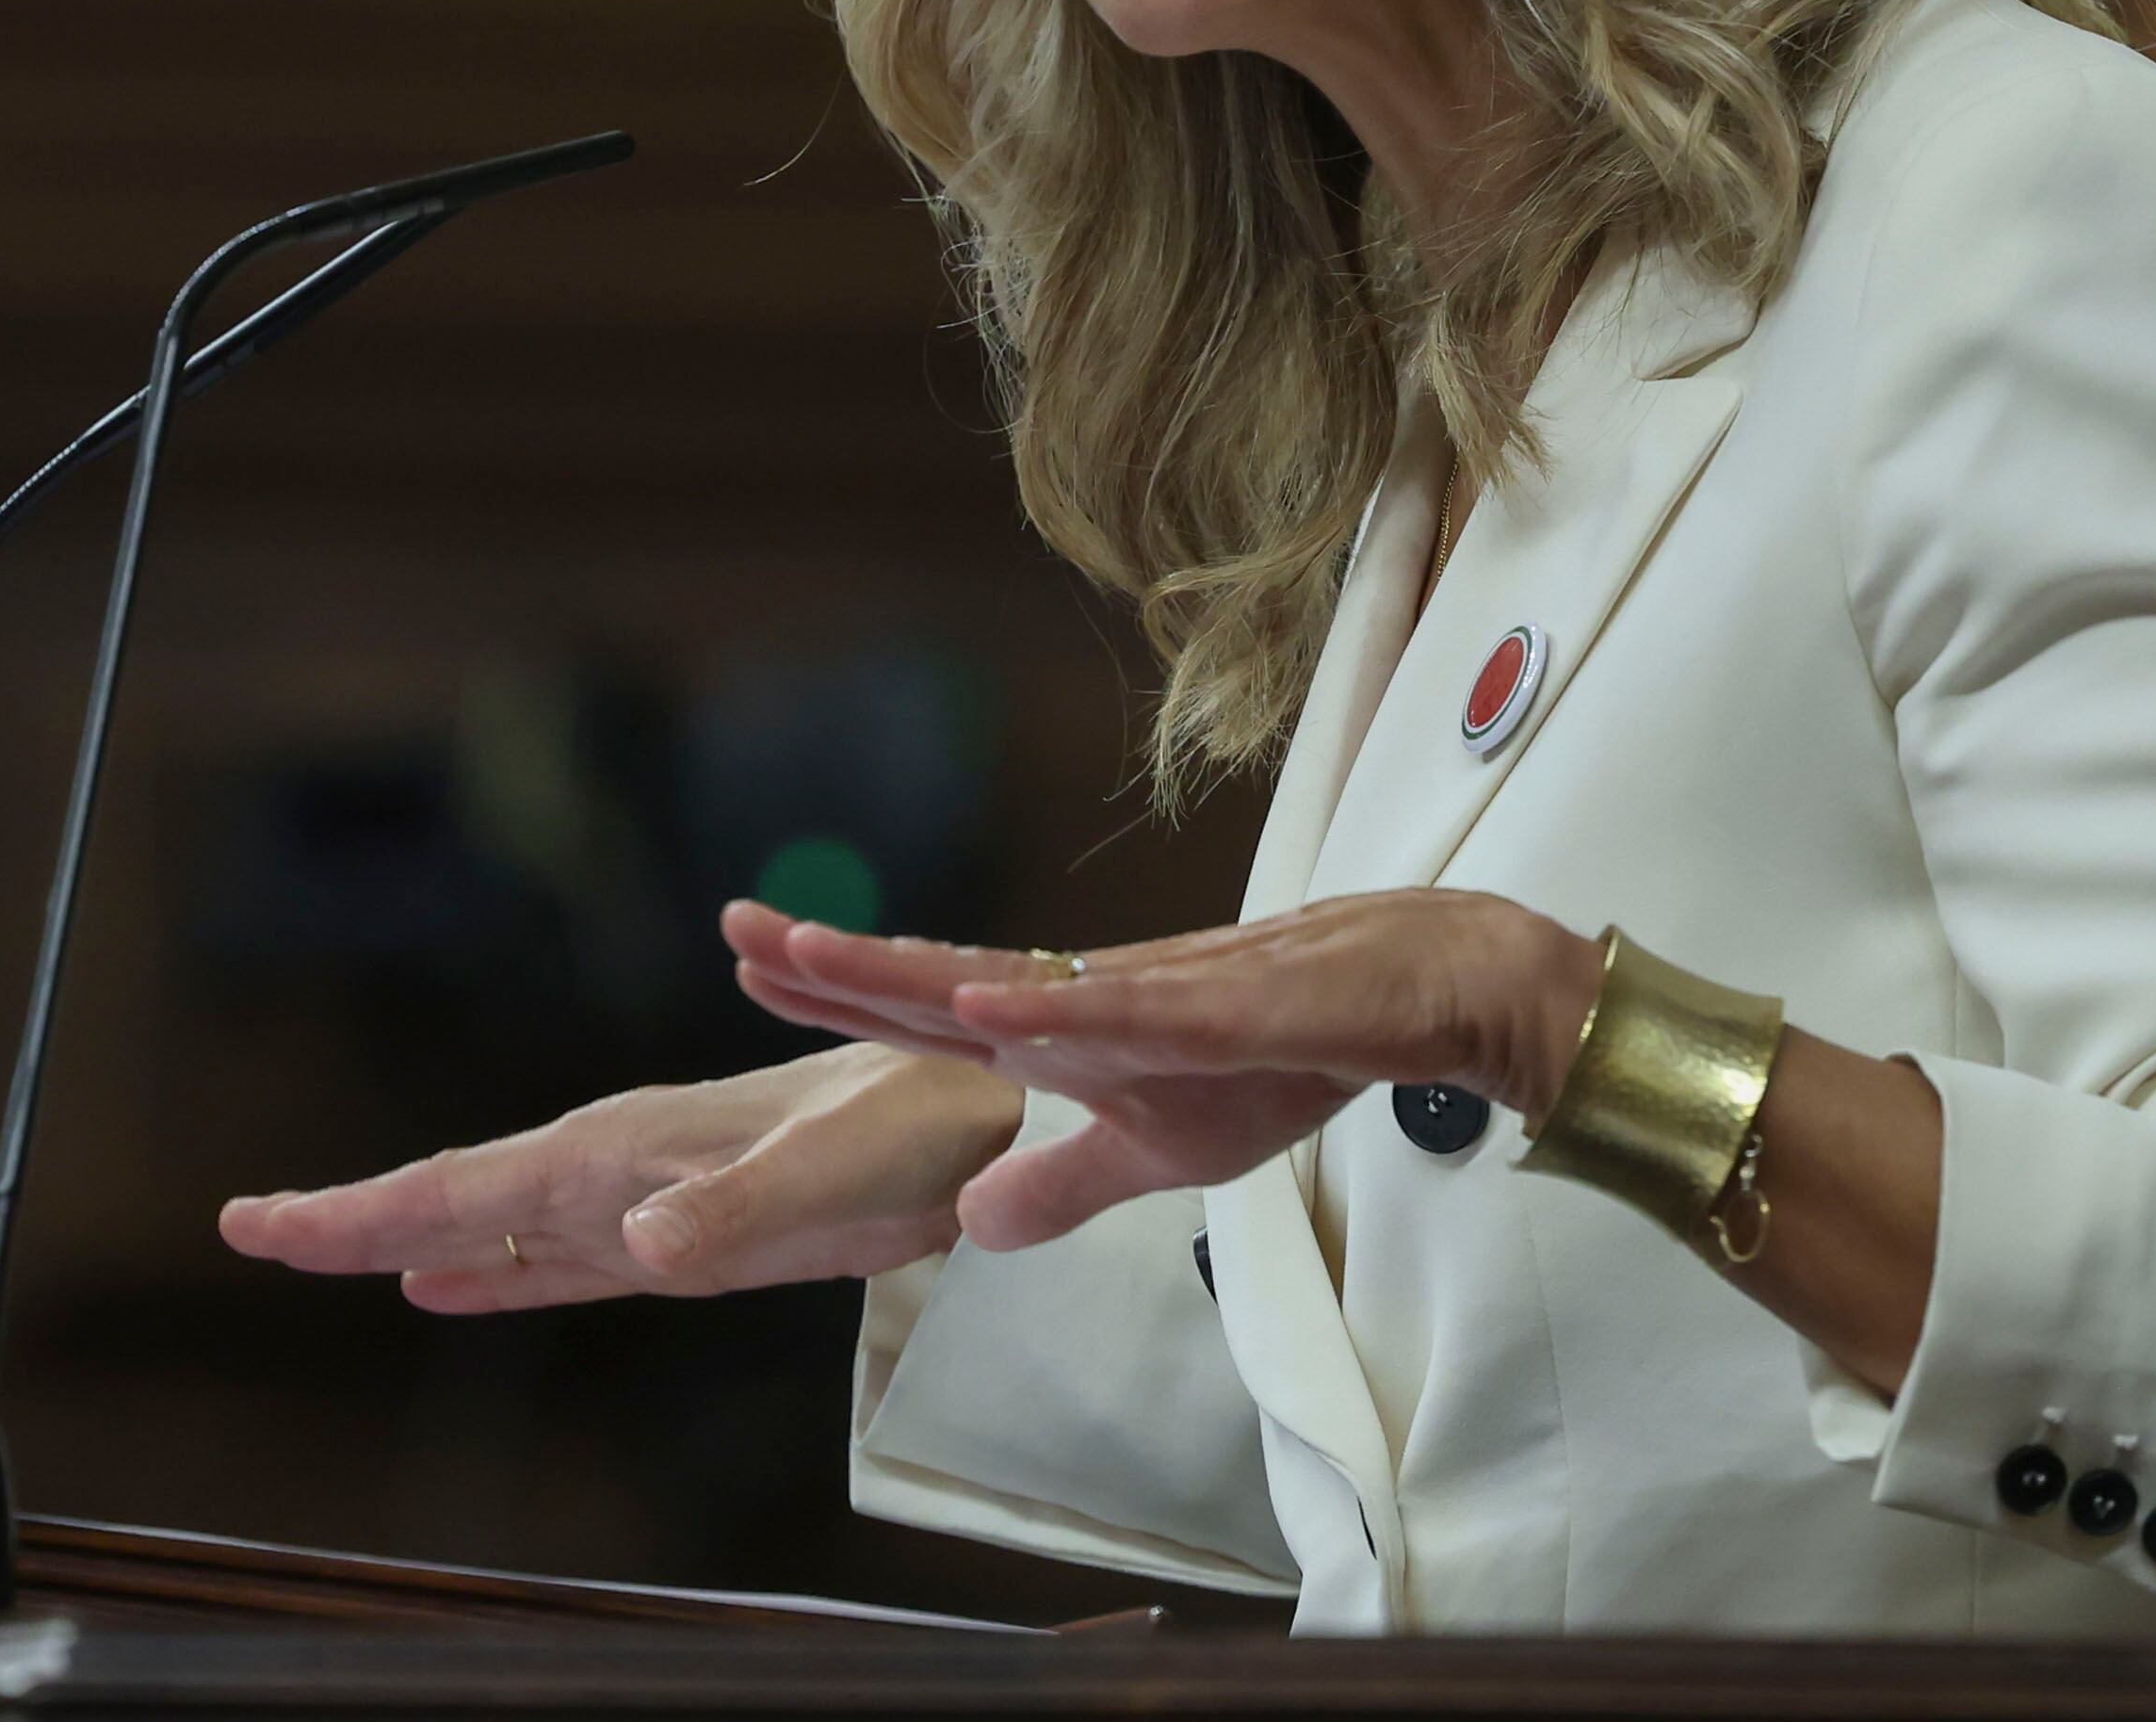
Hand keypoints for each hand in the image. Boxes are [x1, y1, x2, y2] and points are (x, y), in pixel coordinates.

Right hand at [216, 1041, 1022, 1310]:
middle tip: (248, 1230)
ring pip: (499, 1224)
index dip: (364, 1213)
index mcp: (631, 1149)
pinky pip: (563, 1256)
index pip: (468, 1186)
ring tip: (322, 1251)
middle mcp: (623, 1166)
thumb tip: (634, 1247)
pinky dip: (498, 1271)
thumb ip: (734, 1212)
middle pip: (459, 1197)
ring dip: (412, 1241)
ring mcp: (650, 1196)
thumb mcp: (832, 1176)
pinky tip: (451, 1286)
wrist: (992, 1104)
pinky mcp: (691, 1233)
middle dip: (354, 1219)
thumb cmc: (923, 1132)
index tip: (261, 1224)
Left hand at [726, 890, 1604, 1253]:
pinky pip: (1126, 1014)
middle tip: (737, 928)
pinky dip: (1054, 1010)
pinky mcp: (1224, 1008)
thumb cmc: (1289, 1049)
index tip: (746, 963)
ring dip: (915, 972)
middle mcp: (1090, 1002)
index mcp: (1070, 1036)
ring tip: (817, 956)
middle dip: (836, 964)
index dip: (838, 996)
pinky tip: (989, 1004)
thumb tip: (965, 1226)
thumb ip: (1061, 1183)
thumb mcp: (1160, 1150)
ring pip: (1013, 985)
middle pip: (943, 985)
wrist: (1417, 987)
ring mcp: (1152, 998)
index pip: (931, 1018)